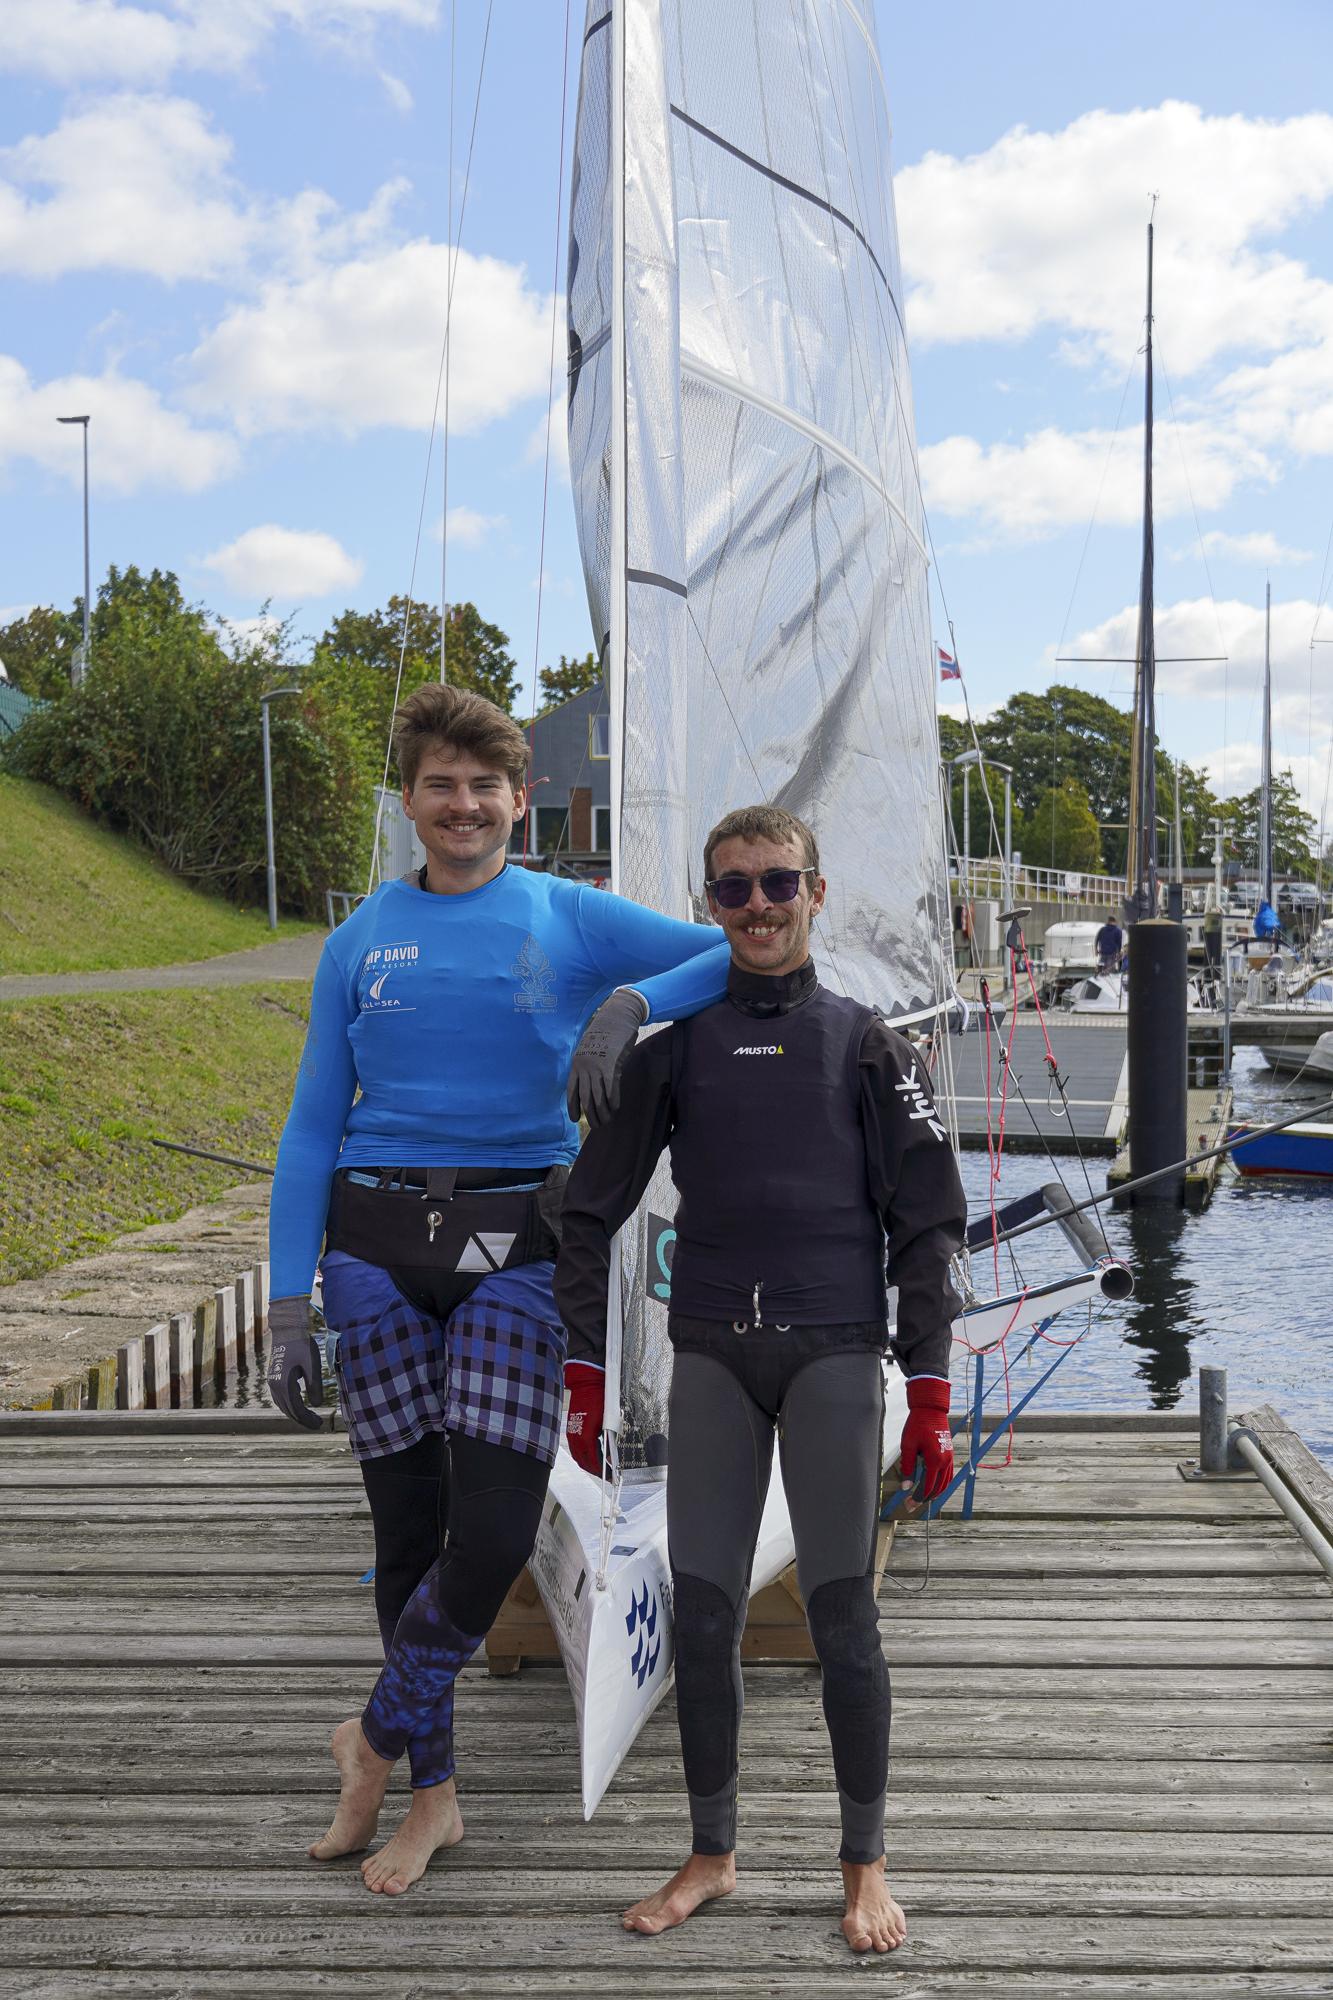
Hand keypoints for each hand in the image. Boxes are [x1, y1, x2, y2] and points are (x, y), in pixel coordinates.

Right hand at [267, 1294, 325, 1431]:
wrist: (287, 1329)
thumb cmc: (301, 1345)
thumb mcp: (312, 1365)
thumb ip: (314, 1386)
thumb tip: (318, 1405)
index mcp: (284, 1384)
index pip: (296, 1409)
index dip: (308, 1419)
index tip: (319, 1425)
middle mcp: (275, 1385)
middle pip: (288, 1410)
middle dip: (302, 1419)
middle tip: (317, 1424)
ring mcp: (272, 1381)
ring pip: (282, 1405)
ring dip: (294, 1413)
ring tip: (309, 1417)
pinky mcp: (273, 1376)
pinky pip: (279, 1397)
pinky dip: (288, 1405)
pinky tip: (297, 1404)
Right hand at [564, 1360, 604, 1475]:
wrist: (586, 1385)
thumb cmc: (599, 1400)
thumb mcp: (608, 1422)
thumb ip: (609, 1442)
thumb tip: (611, 1457)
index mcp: (586, 1439)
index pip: (595, 1463)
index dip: (604, 1472)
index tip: (611, 1477)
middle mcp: (576, 1440)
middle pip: (585, 1464)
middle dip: (596, 1471)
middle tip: (607, 1475)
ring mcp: (571, 1436)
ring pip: (579, 1458)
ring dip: (588, 1465)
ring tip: (600, 1467)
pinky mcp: (570, 1431)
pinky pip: (575, 1450)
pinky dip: (582, 1456)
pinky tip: (591, 1456)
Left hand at [567, 987, 648, 1125]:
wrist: (616, 1017)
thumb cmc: (605, 1035)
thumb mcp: (590, 1049)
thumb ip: (588, 1066)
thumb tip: (592, 1084)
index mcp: (577, 1064)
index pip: (571, 1091)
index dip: (573, 1107)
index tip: (575, 1119)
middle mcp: (584, 1067)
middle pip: (585, 1097)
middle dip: (590, 1114)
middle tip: (597, 1125)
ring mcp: (597, 1066)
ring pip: (598, 1096)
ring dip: (602, 1112)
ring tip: (607, 1121)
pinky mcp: (611, 1064)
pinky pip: (611, 1088)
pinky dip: (613, 1100)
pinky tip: (616, 1107)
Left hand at [899, 1376, 952, 1502]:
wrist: (931, 1408)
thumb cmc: (917, 1424)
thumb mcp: (908, 1445)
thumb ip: (907, 1467)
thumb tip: (906, 1486)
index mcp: (935, 1461)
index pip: (927, 1487)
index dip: (918, 1498)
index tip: (908, 1504)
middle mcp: (945, 1462)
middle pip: (937, 1489)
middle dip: (924, 1498)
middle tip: (911, 1504)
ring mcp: (949, 1458)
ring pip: (945, 1484)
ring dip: (934, 1493)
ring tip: (921, 1497)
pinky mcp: (949, 1454)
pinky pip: (948, 1475)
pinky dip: (941, 1484)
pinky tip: (932, 1485)